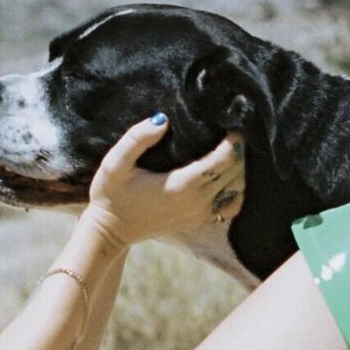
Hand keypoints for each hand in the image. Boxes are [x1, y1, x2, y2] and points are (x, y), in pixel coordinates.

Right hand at [80, 115, 245, 247]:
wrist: (110, 230)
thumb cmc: (111, 194)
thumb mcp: (115, 162)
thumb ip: (137, 139)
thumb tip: (163, 119)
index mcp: (181, 185)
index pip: (223, 160)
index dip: (233, 141)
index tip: (232, 125)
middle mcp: (197, 203)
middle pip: (235, 173)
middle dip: (238, 152)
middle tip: (232, 133)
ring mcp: (200, 216)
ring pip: (238, 191)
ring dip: (239, 171)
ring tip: (230, 152)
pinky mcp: (199, 223)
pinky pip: (231, 207)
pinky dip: (235, 191)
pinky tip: (225, 177)